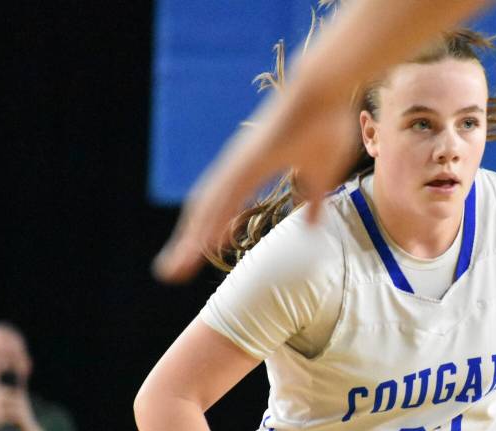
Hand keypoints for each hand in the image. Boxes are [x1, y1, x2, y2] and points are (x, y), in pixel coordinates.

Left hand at [153, 89, 358, 283]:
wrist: (325, 92)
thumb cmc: (325, 127)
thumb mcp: (322, 176)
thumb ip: (313, 201)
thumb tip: (311, 224)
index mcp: (250, 173)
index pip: (223, 210)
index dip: (209, 234)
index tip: (198, 256)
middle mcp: (237, 170)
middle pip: (206, 213)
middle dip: (188, 244)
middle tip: (170, 273)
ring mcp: (239, 165)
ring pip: (209, 208)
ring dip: (192, 238)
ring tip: (176, 267)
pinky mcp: (248, 161)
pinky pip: (227, 197)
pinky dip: (213, 220)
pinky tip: (202, 240)